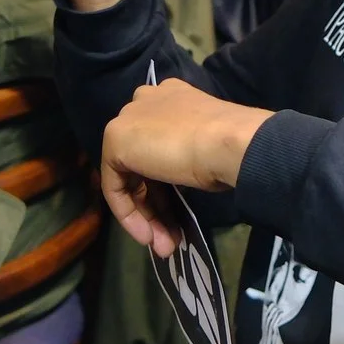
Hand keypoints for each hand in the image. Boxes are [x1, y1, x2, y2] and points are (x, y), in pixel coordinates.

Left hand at [97, 78, 271, 257]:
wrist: (229, 142)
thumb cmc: (228, 146)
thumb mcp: (206, 150)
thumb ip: (184, 158)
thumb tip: (187, 176)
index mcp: (171, 97)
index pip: (158, 145)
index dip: (165, 187)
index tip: (180, 215)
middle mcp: (145, 103)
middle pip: (141, 165)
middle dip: (157, 208)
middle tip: (173, 238)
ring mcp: (128, 120)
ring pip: (130, 179)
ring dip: (148, 217)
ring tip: (165, 246)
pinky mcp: (115, 140)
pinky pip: (116, 186)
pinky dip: (129, 214)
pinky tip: (149, 235)